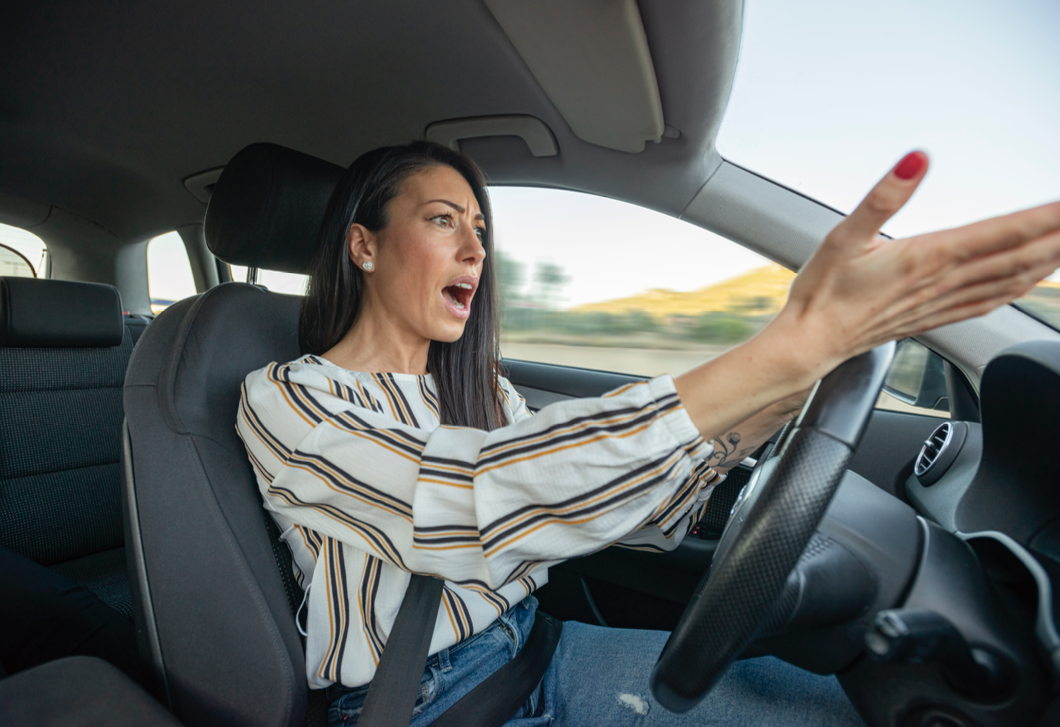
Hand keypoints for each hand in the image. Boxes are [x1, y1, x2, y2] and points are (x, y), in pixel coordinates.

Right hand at [782, 151, 1059, 372]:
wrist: (811, 343)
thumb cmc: (822, 293)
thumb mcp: (842, 236)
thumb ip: (883, 197)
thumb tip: (915, 160)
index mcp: (928, 257)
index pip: (1003, 231)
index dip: (1046, 215)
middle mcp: (944, 282)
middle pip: (1021, 256)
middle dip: (1057, 235)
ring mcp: (944, 302)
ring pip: (1014, 279)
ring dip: (1049, 259)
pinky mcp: (936, 315)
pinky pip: (993, 300)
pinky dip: (1023, 286)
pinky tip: (1032, 278)